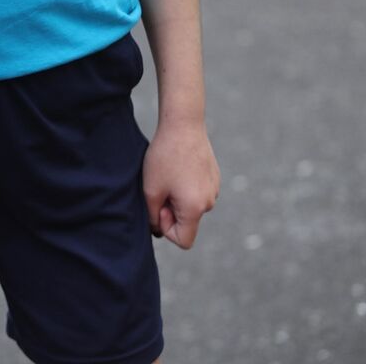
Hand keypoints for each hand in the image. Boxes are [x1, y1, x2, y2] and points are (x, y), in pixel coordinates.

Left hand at [143, 119, 219, 249]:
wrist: (183, 124)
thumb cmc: (164, 156)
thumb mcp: (150, 189)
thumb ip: (153, 217)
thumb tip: (158, 229)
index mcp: (195, 209)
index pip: (183, 241)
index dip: (166, 229)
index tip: (159, 206)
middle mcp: (209, 202)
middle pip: (188, 222)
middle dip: (171, 211)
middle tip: (160, 186)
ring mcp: (214, 188)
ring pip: (192, 206)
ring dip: (178, 197)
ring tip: (169, 173)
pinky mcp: (214, 176)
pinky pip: (198, 191)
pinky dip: (186, 186)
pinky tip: (178, 166)